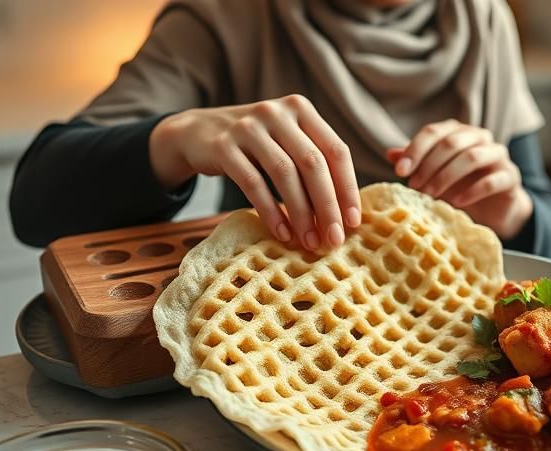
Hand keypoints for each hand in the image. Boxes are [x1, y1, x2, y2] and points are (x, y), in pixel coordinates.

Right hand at [149, 95, 359, 249]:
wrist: (196, 132)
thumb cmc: (253, 145)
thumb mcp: (285, 141)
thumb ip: (312, 163)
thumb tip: (344, 214)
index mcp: (301, 109)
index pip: (336, 150)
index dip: (348, 188)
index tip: (354, 222)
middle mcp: (277, 112)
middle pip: (313, 163)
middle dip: (327, 206)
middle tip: (334, 239)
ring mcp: (248, 127)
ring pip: (285, 173)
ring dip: (301, 213)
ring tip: (309, 242)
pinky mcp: (223, 146)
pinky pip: (253, 183)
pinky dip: (271, 211)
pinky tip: (282, 232)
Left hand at [387, 120, 532, 239]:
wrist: (495, 208)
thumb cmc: (461, 186)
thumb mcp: (434, 175)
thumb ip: (416, 163)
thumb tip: (390, 154)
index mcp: (458, 132)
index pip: (434, 132)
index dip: (415, 150)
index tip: (400, 171)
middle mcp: (479, 137)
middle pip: (452, 142)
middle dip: (429, 165)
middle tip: (414, 187)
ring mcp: (498, 155)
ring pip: (472, 157)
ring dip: (447, 176)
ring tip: (431, 195)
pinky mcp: (510, 176)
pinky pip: (492, 180)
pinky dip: (472, 191)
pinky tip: (456, 202)